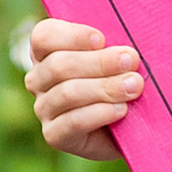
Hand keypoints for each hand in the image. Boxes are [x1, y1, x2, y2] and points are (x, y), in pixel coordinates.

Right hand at [25, 14, 142, 158]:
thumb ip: (115, 45)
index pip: (44, 36)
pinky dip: (99, 113)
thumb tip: (128, 46)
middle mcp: (39, 79)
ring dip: (104, 88)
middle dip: (99, 62)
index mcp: (47, 52)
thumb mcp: (117, 58)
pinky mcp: (54, 135)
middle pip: (59, 65)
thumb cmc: (122, 80)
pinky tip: (121, 109)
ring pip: (67, 93)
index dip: (71, 36)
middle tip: (131, 61)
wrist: (129, 126)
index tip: (101, 39)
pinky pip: (72, 123)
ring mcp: (43, 109)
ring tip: (133, 86)